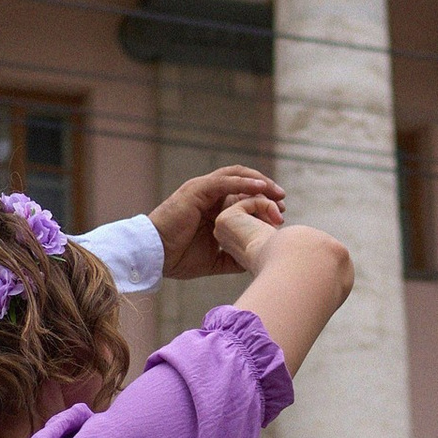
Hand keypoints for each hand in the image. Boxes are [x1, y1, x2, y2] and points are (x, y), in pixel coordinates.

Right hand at [151, 166, 283, 279]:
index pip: (243, 196)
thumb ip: (232, 257)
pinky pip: (225, 181)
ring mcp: (202, 190)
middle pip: (244, 182)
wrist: (155, 256)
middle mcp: (209, 195)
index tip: (281, 214)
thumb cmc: (178, 258)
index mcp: (212, 208)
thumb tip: (251, 261)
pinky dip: (245, 182)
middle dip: (266, 190)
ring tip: (276, 192)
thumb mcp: (214, 260)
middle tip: (282, 202)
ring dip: (260, 182)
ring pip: (238, 176)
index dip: (263, 201)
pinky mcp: (197, 190)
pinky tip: (261, 188)